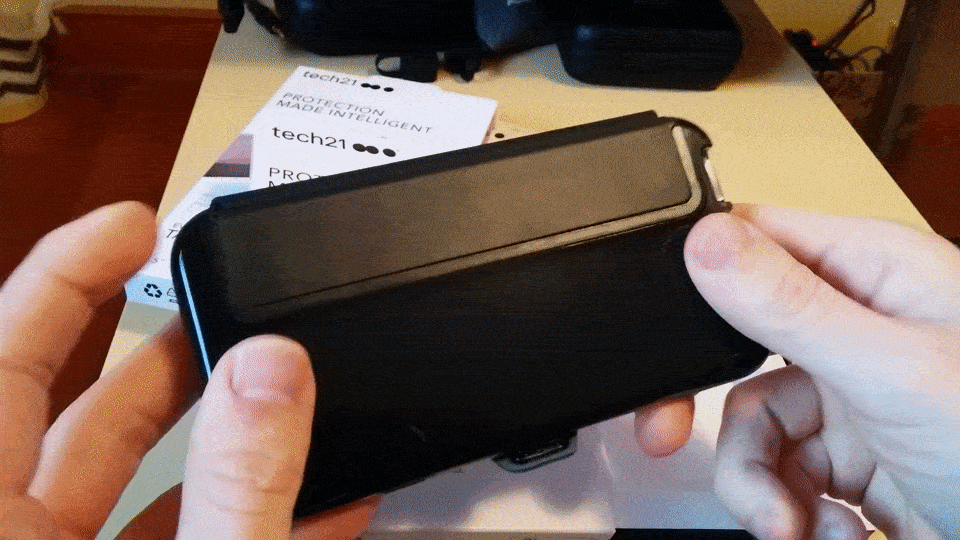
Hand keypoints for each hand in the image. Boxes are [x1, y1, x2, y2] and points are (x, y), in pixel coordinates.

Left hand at [0, 202, 377, 538]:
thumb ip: (236, 488)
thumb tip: (270, 372)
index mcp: (0, 530)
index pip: (4, 363)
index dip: (63, 276)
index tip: (130, 226)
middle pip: (87, 419)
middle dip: (173, 360)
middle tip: (237, 318)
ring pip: (136, 481)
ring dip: (220, 437)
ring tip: (291, 401)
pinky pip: (177, 534)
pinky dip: (243, 510)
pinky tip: (316, 506)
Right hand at [681, 205, 959, 538]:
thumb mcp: (895, 373)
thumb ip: (793, 307)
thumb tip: (706, 243)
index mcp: (875, 272)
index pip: (756, 241)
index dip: (698, 281)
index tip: (664, 335)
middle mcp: (859, 325)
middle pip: (739, 344)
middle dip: (706, 404)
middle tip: (665, 436)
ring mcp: (855, 394)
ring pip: (754, 424)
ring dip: (758, 483)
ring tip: (788, 524)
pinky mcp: (855, 457)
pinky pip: (783, 472)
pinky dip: (788, 510)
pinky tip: (826, 531)